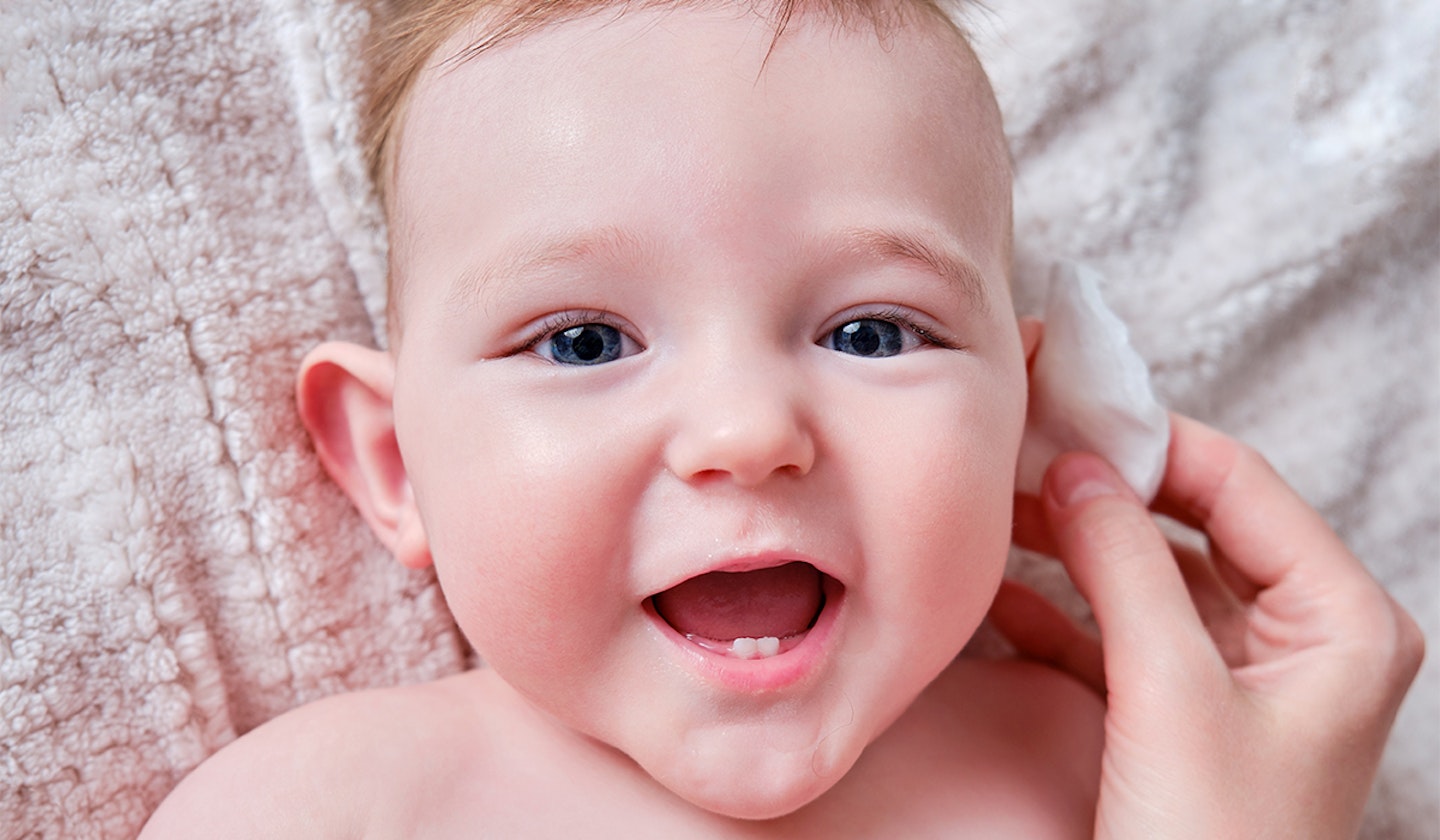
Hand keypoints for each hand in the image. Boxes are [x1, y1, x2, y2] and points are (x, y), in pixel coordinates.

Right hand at [990, 413, 1423, 838]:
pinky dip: (1060, 610)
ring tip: (997, 514)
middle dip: (1104, 495)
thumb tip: (1080, 466)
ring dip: (1074, 548)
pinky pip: (1121, 633)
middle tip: (1020, 460)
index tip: (1065, 414)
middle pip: (1192, 525)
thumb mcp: (1171, 692)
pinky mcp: (1185, 712)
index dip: (1152, 443)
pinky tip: (997, 591)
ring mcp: (1241, 676)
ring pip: (1148, 577)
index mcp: (1341, 620)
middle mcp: (1301, 636)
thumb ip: (1126, 567)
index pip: (1241, 487)